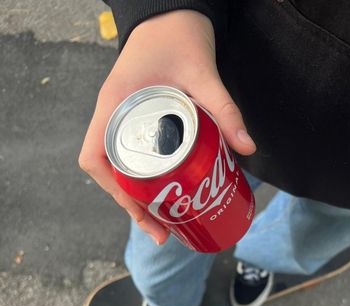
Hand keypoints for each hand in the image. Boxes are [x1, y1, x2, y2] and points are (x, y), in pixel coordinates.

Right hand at [79, 10, 255, 243]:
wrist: (173, 12)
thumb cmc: (178, 36)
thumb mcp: (202, 72)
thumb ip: (224, 107)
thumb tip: (247, 148)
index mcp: (115, 106)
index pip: (94, 158)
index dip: (113, 191)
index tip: (141, 210)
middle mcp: (113, 117)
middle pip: (109, 174)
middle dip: (132, 207)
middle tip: (161, 233)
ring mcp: (123, 120)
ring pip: (121, 170)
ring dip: (139, 199)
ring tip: (165, 225)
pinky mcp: (139, 121)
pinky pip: (134, 158)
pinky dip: (147, 182)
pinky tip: (169, 195)